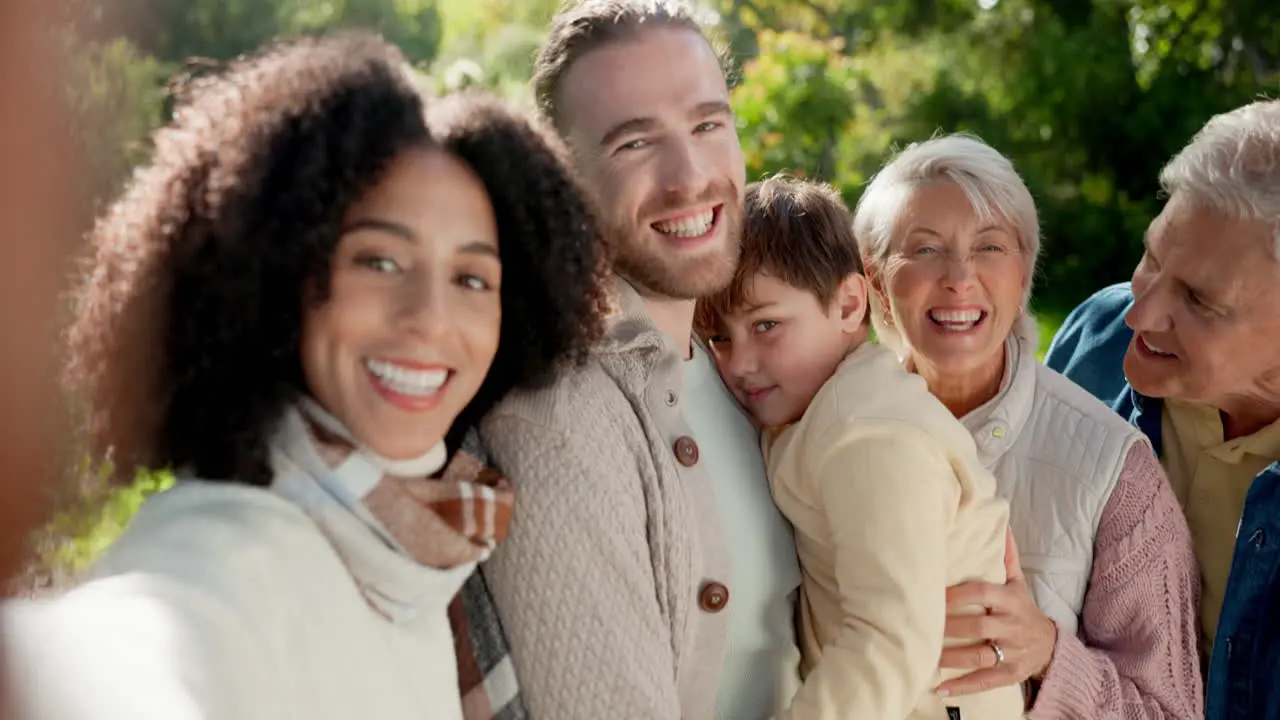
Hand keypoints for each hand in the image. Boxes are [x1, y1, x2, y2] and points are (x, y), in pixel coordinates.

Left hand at [936, 528, 1057, 697]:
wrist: (1051, 646)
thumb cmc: (1023, 609)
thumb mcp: (1018, 584)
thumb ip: (1006, 557)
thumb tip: (1000, 524)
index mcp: (1009, 601)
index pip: (981, 593)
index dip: (957, 595)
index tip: (933, 595)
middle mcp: (1011, 626)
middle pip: (978, 627)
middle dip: (950, 627)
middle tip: (922, 626)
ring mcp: (1011, 652)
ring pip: (979, 656)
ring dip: (951, 658)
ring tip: (927, 656)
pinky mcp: (1009, 675)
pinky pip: (984, 682)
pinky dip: (962, 687)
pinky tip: (940, 688)